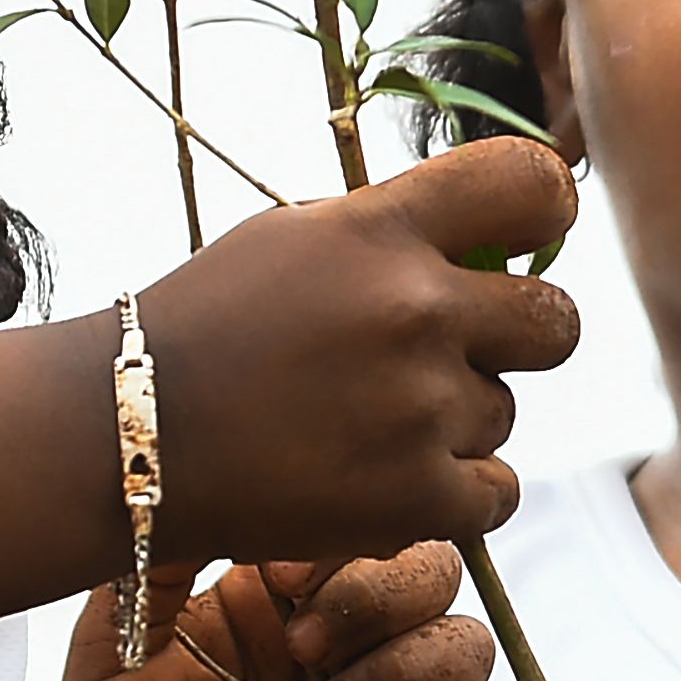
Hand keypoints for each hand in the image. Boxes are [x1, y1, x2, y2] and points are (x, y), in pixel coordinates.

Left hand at [8, 546, 492, 680]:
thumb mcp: (118, 637)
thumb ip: (162, 551)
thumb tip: (196, 457)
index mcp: (290, 597)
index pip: (371, 527)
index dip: (350, 541)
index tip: (286, 578)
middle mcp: (348, 648)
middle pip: (439, 578)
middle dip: (384, 601)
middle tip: (302, 650)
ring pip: (467, 656)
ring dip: (405, 675)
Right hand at [131, 142, 583, 561]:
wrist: (124, 434)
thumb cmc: (209, 326)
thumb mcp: (296, 237)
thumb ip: (398, 227)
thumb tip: (500, 226)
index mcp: (384, 229)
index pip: (531, 181)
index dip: (549, 206)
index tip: (532, 232)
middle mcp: (414, 310)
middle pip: (556, 320)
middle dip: (522, 337)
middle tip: (462, 352)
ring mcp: (418, 409)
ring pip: (505, 413)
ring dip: (456, 421)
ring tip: (369, 422)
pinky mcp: (413, 499)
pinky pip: (498, 491)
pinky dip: (457, 493)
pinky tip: (397, 476)